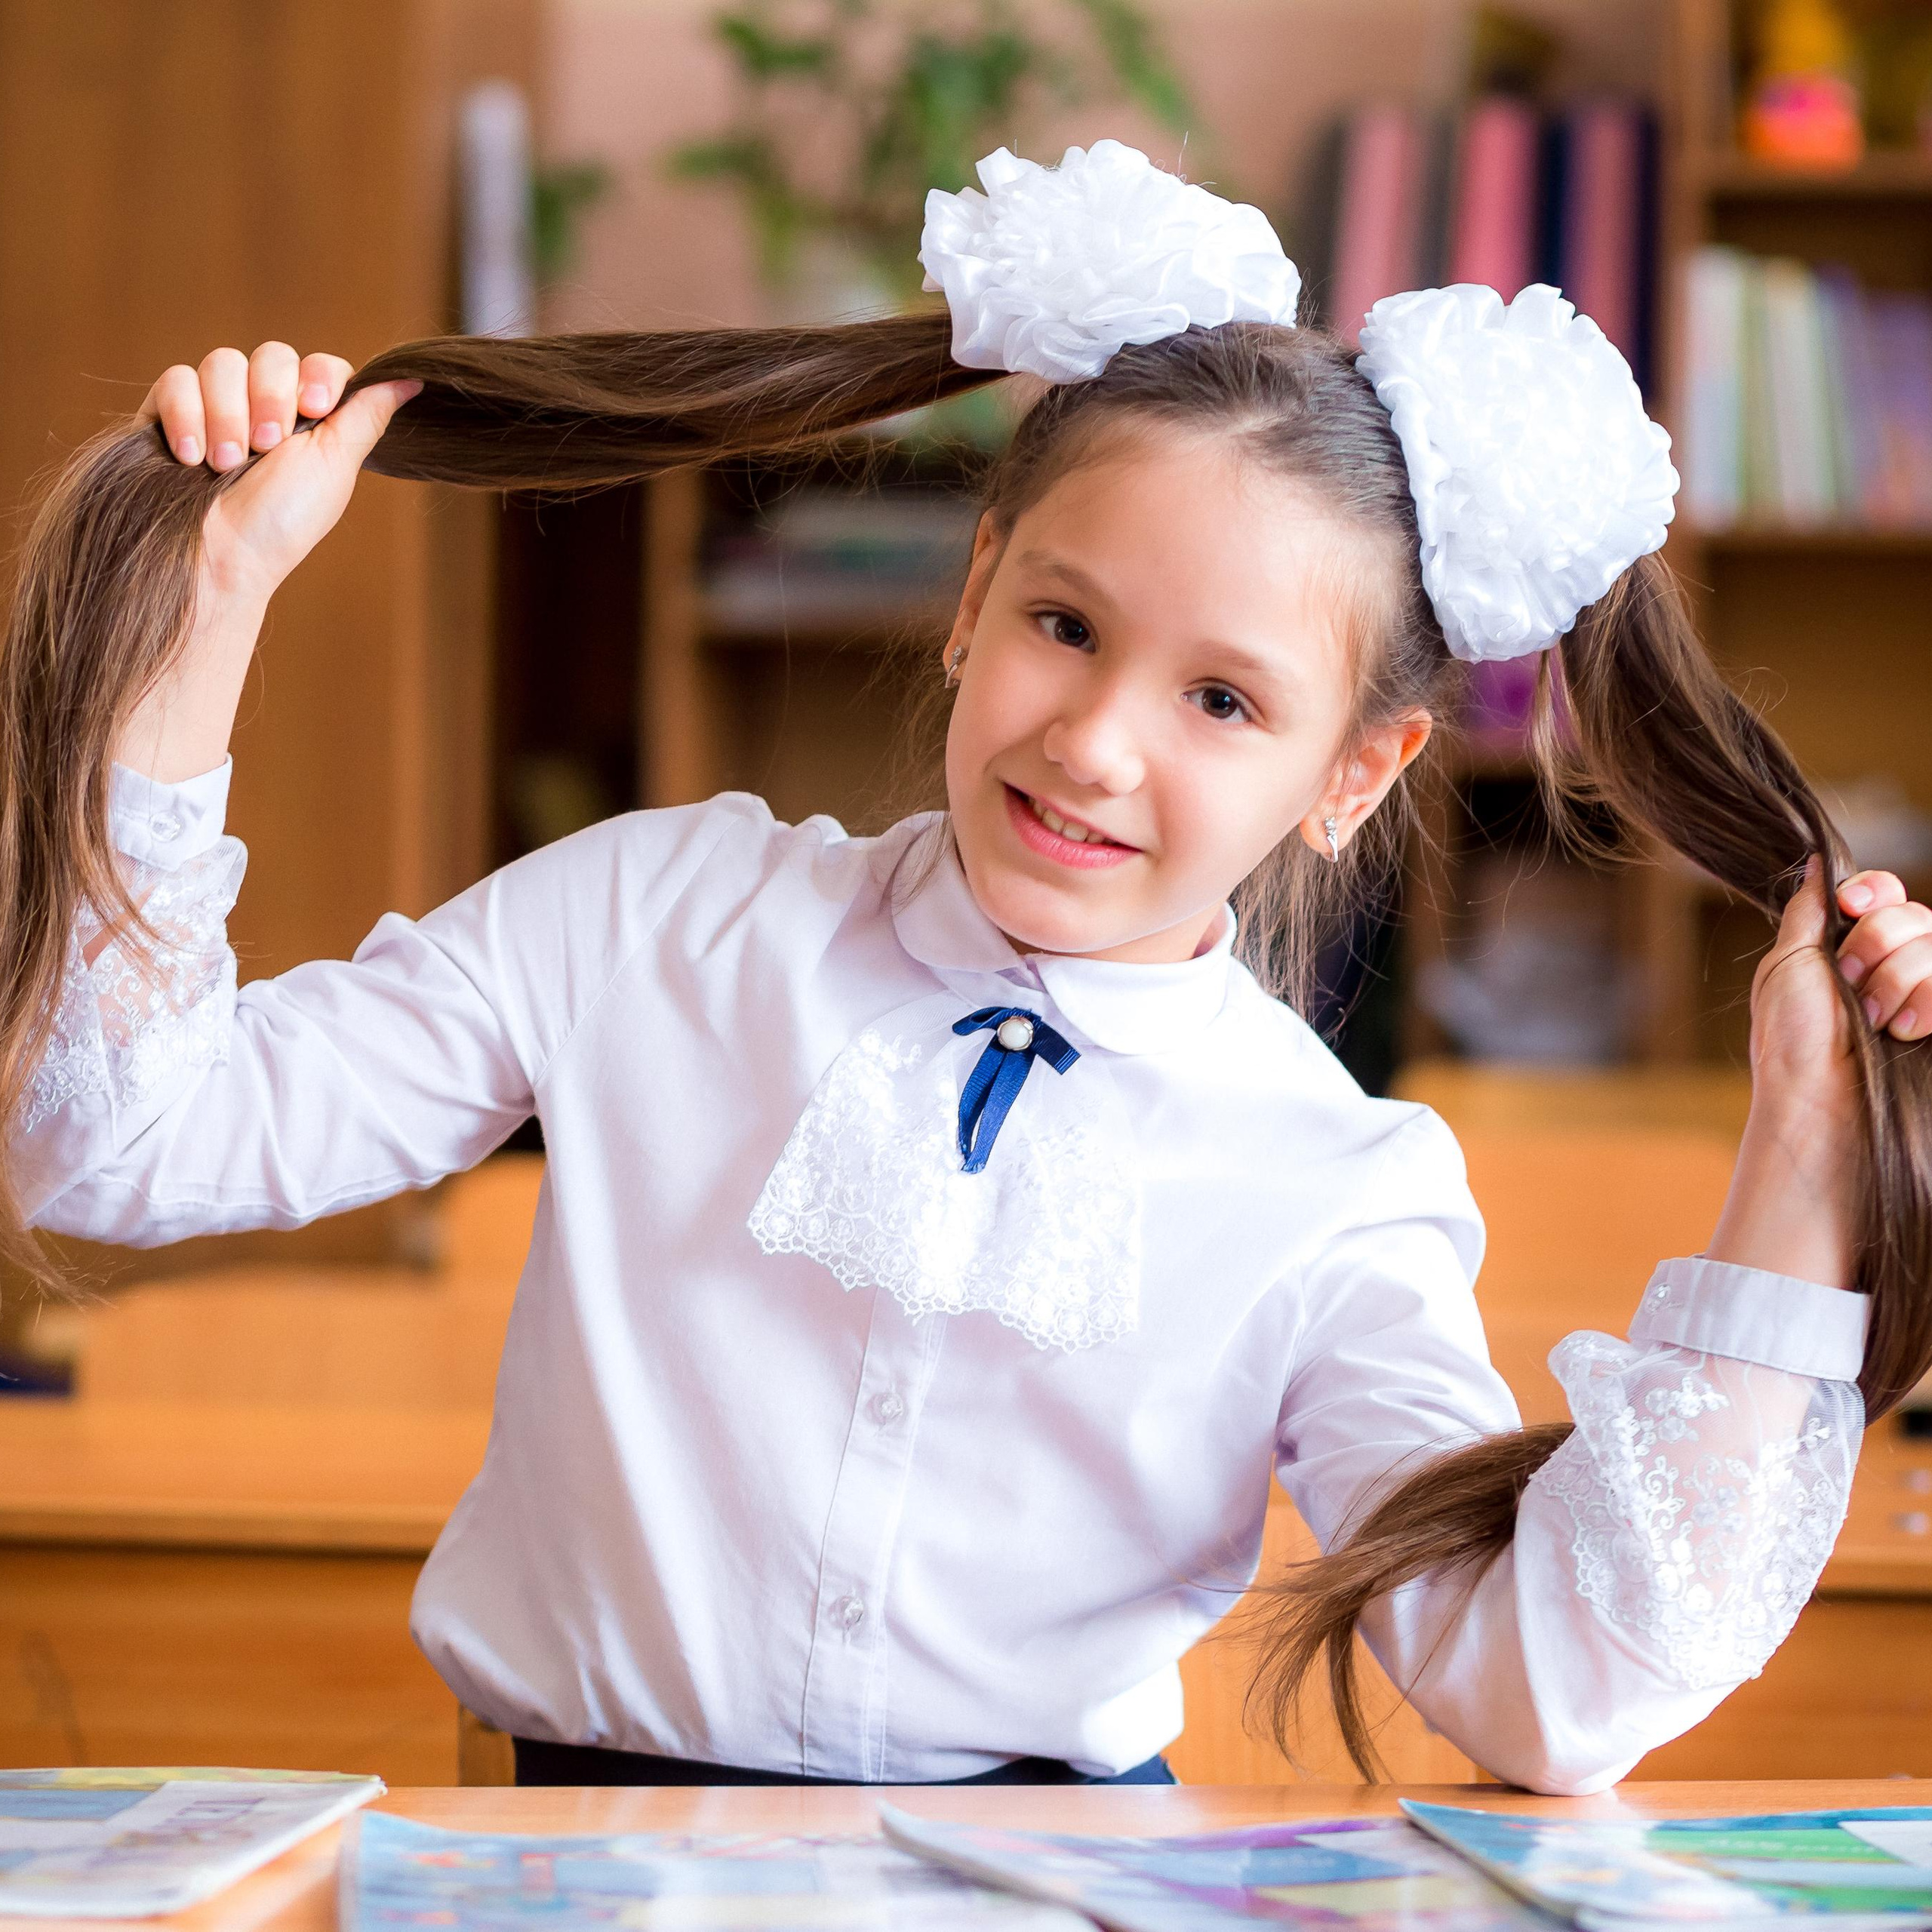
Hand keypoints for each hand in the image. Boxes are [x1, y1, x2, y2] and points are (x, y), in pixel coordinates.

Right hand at [118, 345, 420, 782]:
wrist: (221, 556)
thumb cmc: (283, 522)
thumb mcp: (334, 466)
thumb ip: (366, 415)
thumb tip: (414, 376)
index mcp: (309, 418)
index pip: (319, 364)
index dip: (317, 377)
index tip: (315, 408)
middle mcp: (263, 404)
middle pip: (271, 355)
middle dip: (271, 399)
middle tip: (266, 448)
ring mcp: (215, 405)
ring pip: (221, 363)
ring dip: (228, 415)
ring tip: (224, 464)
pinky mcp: (168, 411)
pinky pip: (176, 380)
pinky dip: (186, 415)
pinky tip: (192, 456)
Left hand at [1707, 855, 1925, 1289]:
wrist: (1819, 1102)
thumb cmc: (1792, 1043)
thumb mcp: (1787, 965)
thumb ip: (1809, 912)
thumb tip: (1813, 863)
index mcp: (1850, 948)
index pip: (1885, 894)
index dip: (1874, 891)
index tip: (1853, 905)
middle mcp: (1893, 966)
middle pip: (1914, 914)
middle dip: (1877, 944)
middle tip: (1850, 985)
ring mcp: (1924, 995)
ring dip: (1898, 980)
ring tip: (1874, 1021)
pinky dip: (1927, 1001)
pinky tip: (1905, 1031)